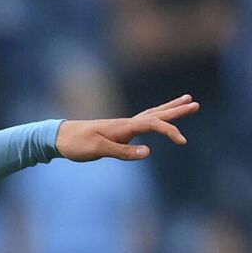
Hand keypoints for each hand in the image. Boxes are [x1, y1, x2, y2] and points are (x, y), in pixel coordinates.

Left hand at [56, 95, 196, 161]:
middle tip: (195, 103)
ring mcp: (122, 126)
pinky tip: (157, 119)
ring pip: (151, 115)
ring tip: (185, 101)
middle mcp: (125, 123)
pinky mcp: (117, 131)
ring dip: (168, 109)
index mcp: (123, 127)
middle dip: (176, 110)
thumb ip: (123, 151)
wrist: (57, 138)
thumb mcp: (98, 150)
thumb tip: (148, 152)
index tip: (183, 141)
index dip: (170, 131)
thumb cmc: (76, 144)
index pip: (154, 125)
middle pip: (156, 114)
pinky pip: (142, 122)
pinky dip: (154, 118)